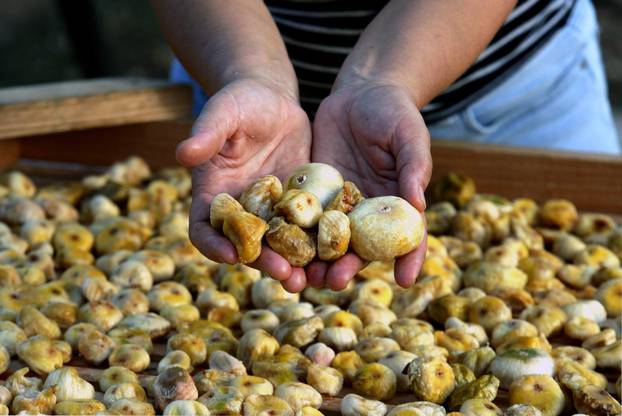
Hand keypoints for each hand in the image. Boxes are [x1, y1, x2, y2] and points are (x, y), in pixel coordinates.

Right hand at [177, 78, 311, 290]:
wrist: (273, 100)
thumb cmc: (240, 102)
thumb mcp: (223, 112)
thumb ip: (206, 133)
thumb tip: (183, 153)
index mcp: (214, 195)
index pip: (204, 229)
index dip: (214, 245)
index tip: (231, 256)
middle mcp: (241, 211)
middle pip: (247, 247)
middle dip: (264, 263)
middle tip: (286, 275)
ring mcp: (271, 212)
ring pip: (279, 247)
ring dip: (294, 265)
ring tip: (311, 279)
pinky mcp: (298, 206)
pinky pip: (307, 230)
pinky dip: (318, 245)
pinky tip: (336, 255)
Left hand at [309, 83, 430, 289]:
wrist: (359, 92)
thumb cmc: (394, 112)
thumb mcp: (409, 135)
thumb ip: (413, 167)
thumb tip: (418, 206)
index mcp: (396, 203)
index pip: (407, 236)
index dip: (408, 259)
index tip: (405, 281)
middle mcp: (366, 212)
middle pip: (360, 248)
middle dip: (347, 268)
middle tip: (334, 281)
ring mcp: (338, 206)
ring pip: (326, 241)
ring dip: (314, 262)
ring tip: (301, 279)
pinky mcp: (313, 194)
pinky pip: (302, 218)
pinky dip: (291, 235)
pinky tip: (277, 247)